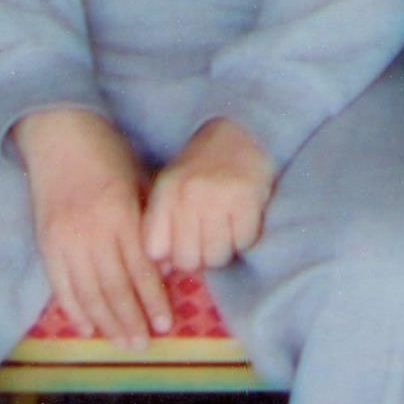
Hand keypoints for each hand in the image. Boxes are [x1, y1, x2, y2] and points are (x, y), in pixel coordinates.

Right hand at [16, 104, 169, 342]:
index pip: (140, 270)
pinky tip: (87, 327)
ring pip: (87, 292)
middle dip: (131, 320)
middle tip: (144, 343)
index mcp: (119, 216)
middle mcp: (90, 233)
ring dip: (107, 322)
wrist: (57, 133)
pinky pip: (60, 284)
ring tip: (122, 343)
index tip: (166, 323)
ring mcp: (63, 240)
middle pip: (114, 288)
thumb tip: (165, 266)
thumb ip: (150, 223)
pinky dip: (74, 308)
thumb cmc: (106, 153)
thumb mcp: (138, 181)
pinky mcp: (45, 243)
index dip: (153, 300)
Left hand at [138, 115, 280, 281]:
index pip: (155, 250)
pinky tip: (241, 223)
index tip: (179, 248)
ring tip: (224, 233)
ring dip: (222, 252)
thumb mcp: (172, 188)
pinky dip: (244, 240)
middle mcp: (188, 194)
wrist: (241, 131)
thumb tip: (164, 272)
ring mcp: (219, 196)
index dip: (168, 257)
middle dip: (198, 259)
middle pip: (187, 260)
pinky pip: (243, 243)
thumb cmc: (202, 168)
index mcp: (166, 192)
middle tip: (206, 243)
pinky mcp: (248, 198)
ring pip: (216, 257)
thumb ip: (161, 226)